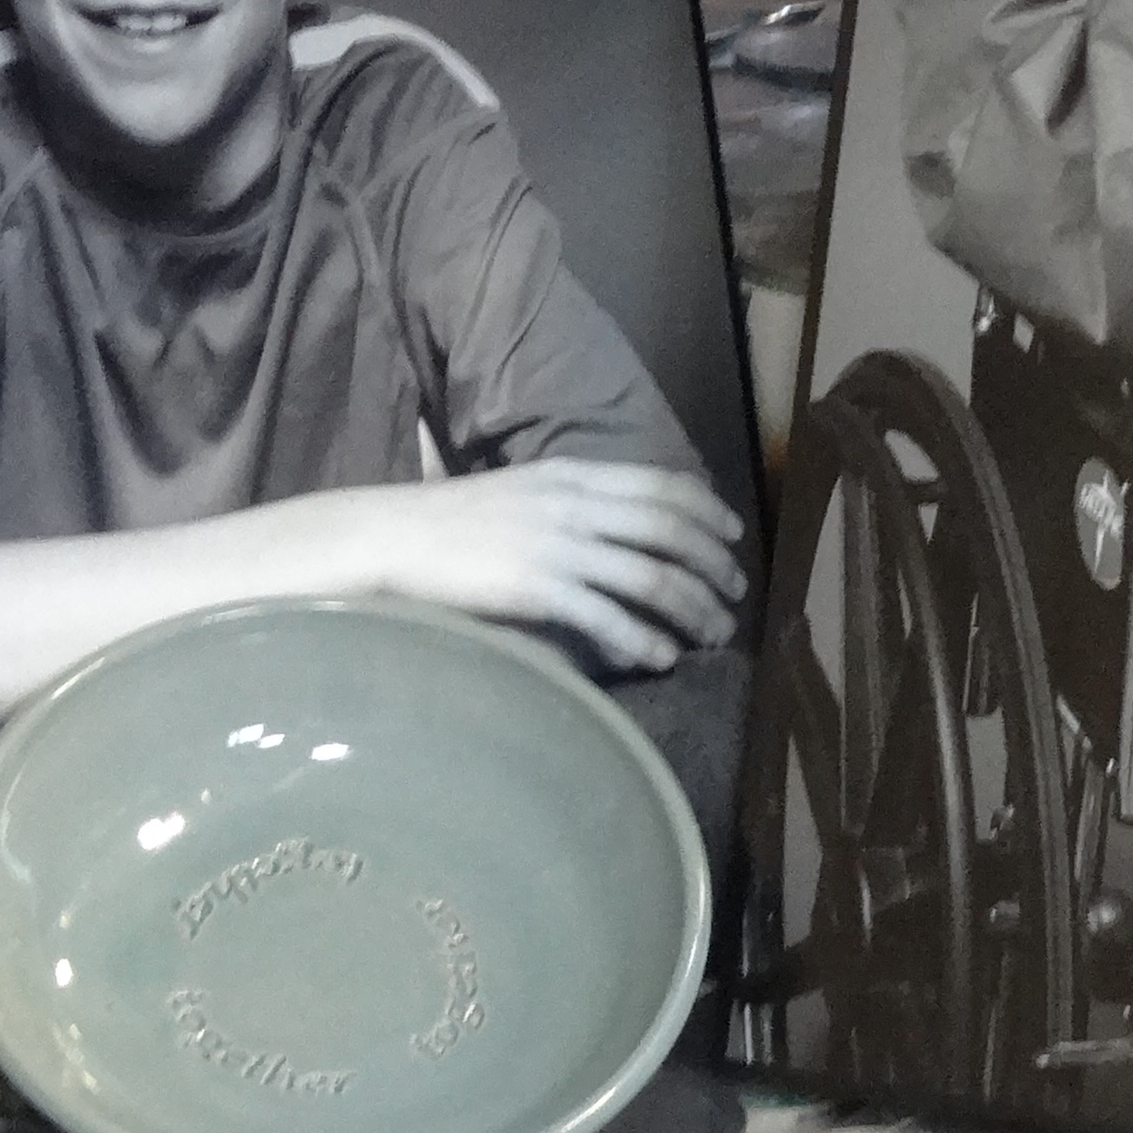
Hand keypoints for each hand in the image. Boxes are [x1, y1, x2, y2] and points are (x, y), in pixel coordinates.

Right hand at [377, 460, 748, 674]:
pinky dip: (643, 639)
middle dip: (713, 565)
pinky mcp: (538, 589)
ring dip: (692, 608)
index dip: (708, 511)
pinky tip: (661, 657)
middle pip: (670, 532)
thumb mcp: (524, 490)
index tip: (733, 535)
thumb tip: (616, 527)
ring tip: (713, 634)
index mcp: (575, 475)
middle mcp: (576, 506)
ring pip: (651, 577)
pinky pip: (607, 617)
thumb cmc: (454, 518)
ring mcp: (559, 548)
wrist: (396, 535)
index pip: (662, 485)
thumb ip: (573, 500)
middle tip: (736, 594)